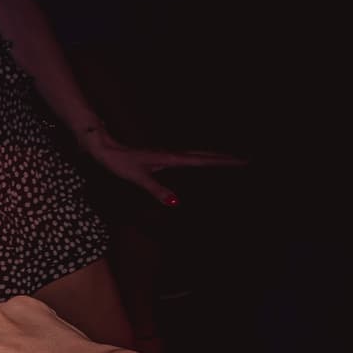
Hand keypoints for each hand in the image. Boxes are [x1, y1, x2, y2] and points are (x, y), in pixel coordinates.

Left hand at [78, 127, 239, 205]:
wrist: (105, 149)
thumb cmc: (119, 163)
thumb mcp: (138, 178)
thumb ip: (156, 190)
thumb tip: (175, 202)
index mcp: (171, 158)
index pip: (203, 160)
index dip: (223, 162)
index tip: (243, 161)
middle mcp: (172, 154)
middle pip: (205, 155)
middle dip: (226, 158)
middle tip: (247, 160)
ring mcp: (168, 154)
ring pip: (198, 154)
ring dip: (215, 156)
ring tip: (232, 159)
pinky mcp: (163, 156)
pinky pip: (189, 157)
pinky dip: (202, 158)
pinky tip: (202, 161)